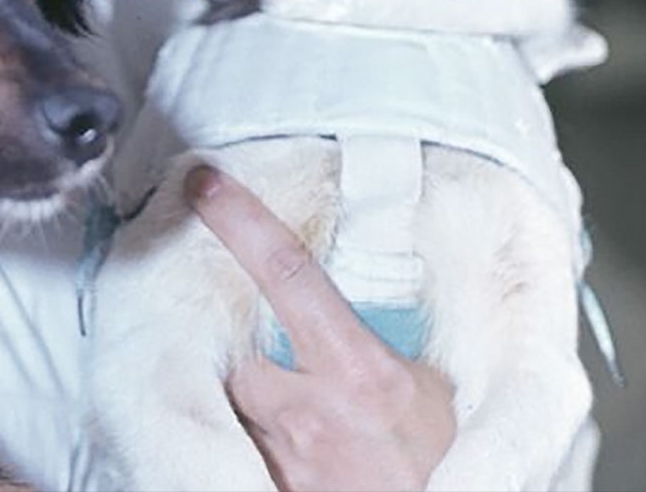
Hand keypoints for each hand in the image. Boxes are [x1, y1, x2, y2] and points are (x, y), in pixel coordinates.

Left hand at [187, 165, 456, 491]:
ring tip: (294, 410)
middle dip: (247, 344)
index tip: (205, 184)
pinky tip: (286, 443)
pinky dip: (250, 433)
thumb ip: (379, 344)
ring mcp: (278, 451)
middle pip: (237, 345)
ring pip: (230, 395)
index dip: (240, 220)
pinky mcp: (259, 482)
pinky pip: (234, 440)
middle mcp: (307, 409)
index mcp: (358, 370)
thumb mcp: (427, 390)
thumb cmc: (440, 468)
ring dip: (251, 394)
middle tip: (278, 357)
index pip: (286, 272)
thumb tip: (357, 299)